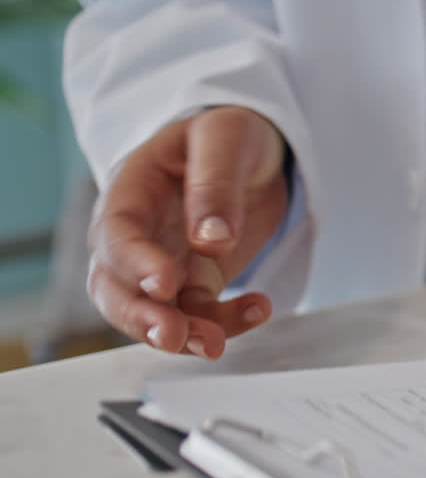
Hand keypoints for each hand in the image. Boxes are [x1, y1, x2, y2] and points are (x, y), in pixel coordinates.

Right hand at [87, 106, 287, 359]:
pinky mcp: (196, 282)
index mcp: (132, 189)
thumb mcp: (226, 138)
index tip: (165, 284)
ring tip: (215, 343)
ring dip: (182, 334)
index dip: (134, 263)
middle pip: (115, 286)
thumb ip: (215, 184)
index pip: (118, 233)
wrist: (252, 150)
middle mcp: (139, 233)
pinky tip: (257, 310)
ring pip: (154, 311)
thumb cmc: (228, 134)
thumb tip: (212, 239)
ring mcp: (165, 261)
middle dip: (139, 317)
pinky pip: (199, 314)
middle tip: (174, 336)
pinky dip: (224, 322)